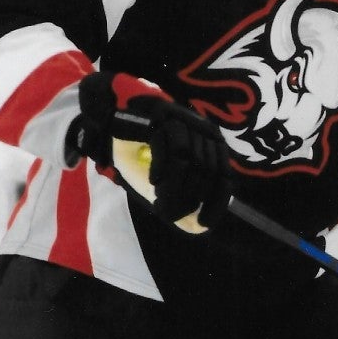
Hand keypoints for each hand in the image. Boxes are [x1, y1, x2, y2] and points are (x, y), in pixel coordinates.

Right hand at [71, 71, 231, 232]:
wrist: (113, 122)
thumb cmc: (144, 151)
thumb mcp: (168, 172)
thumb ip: (186, 188)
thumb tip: (198, 221)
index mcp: (211, 141)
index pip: (224, 175)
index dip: (216, 202)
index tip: (204, 224)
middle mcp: (202, 127)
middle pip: (206, 170)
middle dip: (188, 198)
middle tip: (169, 212)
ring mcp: (181, 117)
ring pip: (188, 159)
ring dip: (174, 186)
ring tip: (159, 197)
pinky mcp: (159, 114)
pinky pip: (167, 146)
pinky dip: (161, 169)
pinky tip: (152, 180)